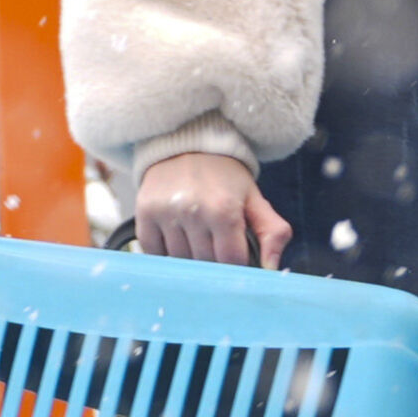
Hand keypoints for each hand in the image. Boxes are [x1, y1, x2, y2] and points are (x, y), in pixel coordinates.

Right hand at [133, 150, 290, 267]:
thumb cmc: (225, 178)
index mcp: (224, 210)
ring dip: (190, 257)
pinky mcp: (144, 214)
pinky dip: (166, 253)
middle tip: (217, 241)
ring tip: (197, 236)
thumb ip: (273, 233)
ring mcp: (165, 213)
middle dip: (215, 260)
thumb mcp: (255, 200)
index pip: (232, 261)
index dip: (237, 263)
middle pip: (205, 263)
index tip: (237, 254)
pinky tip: (177, 238)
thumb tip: (271, 269)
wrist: (188, 147)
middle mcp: (192, 212)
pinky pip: (154, 253)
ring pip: (180, 261)